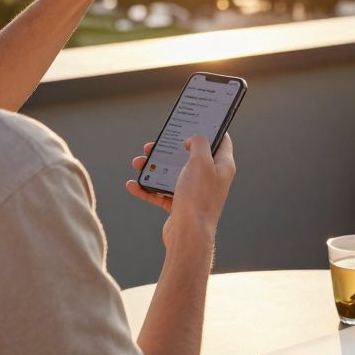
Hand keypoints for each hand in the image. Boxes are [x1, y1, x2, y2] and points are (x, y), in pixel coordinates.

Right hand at [126, 134, 235, 248]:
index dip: (211, 128)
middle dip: (169, 149)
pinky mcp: (180, 206)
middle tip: (154, 143)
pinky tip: (132, 185)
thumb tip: (192, 139)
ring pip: (172, 173)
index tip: (196, 119)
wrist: (189, 236)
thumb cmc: (198, 197)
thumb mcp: (201, 161)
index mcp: (222, 166)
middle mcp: (210, 178)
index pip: (221, 141)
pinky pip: (161, 193)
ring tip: (137, 162)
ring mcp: (195, 192)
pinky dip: (147, 188)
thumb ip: (199, 143)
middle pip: (189, 156)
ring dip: (153, 167)